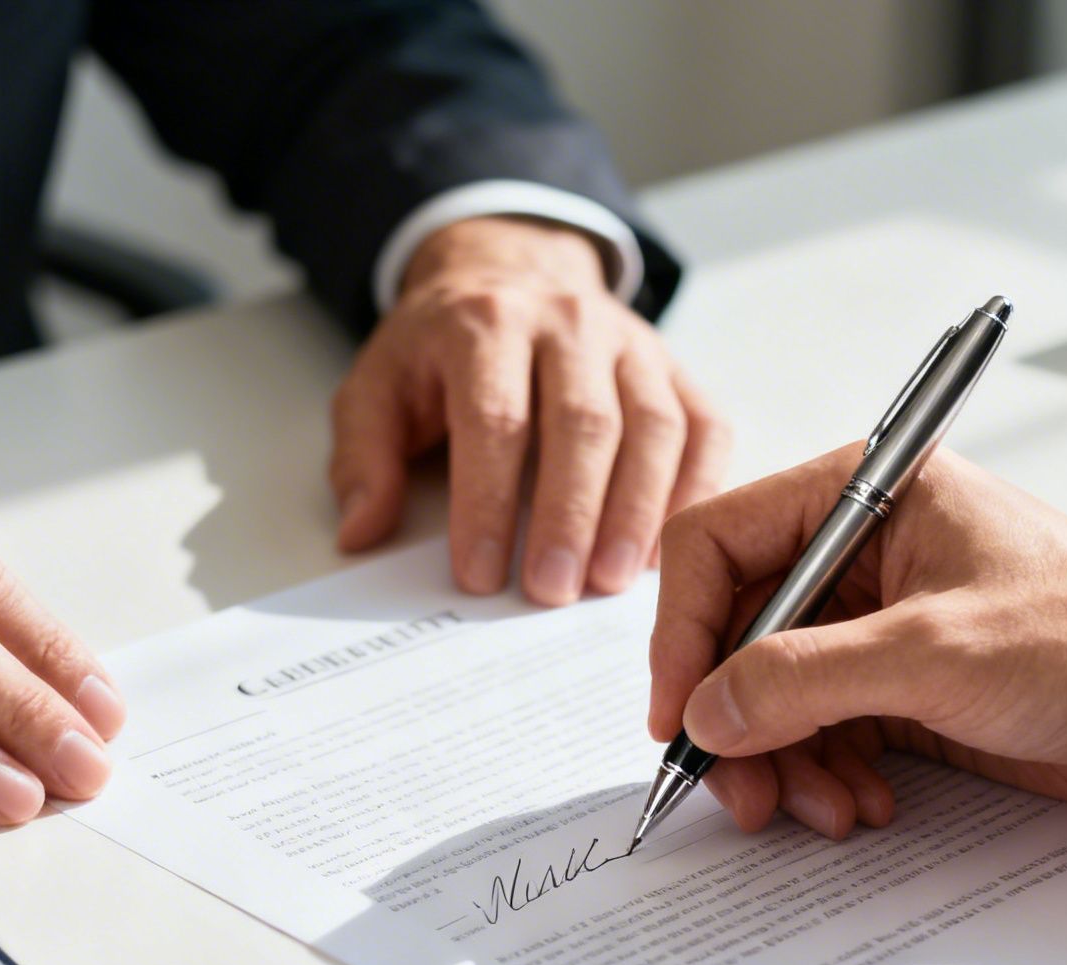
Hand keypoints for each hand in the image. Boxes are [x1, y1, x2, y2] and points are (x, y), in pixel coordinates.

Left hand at [329, 216, 728, 604]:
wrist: (510, 271)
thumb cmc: (441, 348)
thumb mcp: (377, 385)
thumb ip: (363, 456)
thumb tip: (363, 531)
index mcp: (486, 324)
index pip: (495, 418)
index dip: (486, 502)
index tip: (478, 574)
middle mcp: (568, 323)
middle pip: (583, 423)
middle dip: (570, 514)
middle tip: (552, 590)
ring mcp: (631, 343)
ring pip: (653, 426)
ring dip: (637, 511)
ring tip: (611, 582)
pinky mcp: (673, 367)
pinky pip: (703, 426)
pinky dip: (697, 489)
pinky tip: (668, 548)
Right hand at [647, 446, 1066, 839]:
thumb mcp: (934, 653)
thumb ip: (805, 678)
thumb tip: (704, 711)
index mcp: (863, 492)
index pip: (719, 543)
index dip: (684, 630)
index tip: (678, 713)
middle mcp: (858, 548)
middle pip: (737, 629)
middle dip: (735, 716)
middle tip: (739, 791)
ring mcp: (876, 619)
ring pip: (772, 690)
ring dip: (782, 759)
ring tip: (823, 811)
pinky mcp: (899, 684)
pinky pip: (820, 729)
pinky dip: (823, 773)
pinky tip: (861, 806)